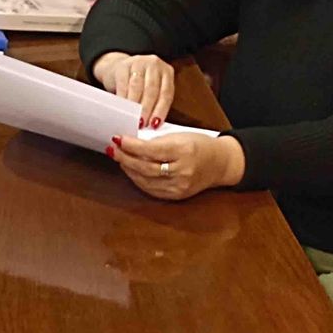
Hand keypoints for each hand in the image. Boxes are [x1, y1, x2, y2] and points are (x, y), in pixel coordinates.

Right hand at [92, 51, 175, 127]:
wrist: (116, 67)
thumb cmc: (137, 83)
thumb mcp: (151, 88)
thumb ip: (155, 101)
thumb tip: (154, 124)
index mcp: (167, 72)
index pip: (166, 93)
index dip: (161, 110)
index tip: (155, 124)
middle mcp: (155, 64)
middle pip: (152, 90)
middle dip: (147, 109)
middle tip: (142, 124)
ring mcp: (138, 62)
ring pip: (138, 87)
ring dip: (134, 105)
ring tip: (132, 118)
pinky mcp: (123, 65)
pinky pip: (123, 84)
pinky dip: (123, 98)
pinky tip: (122, 108)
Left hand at [108, 133, 245, 200]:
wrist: (220, 163)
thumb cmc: (199, 145)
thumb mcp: (180, 136)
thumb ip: (156, 141)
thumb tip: (130, 142)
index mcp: (184, 151)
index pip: (151, 150)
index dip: (131, 146)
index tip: (117, 138)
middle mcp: (183, 171)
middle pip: (146, 168)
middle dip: (125, 158)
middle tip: (112, 149)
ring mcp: (180, 186)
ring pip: (146, 180)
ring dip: (128, 169)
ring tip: (119, 158)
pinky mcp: (177, 196)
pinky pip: (151, 189)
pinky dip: (138, 180)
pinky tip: (131, 171)